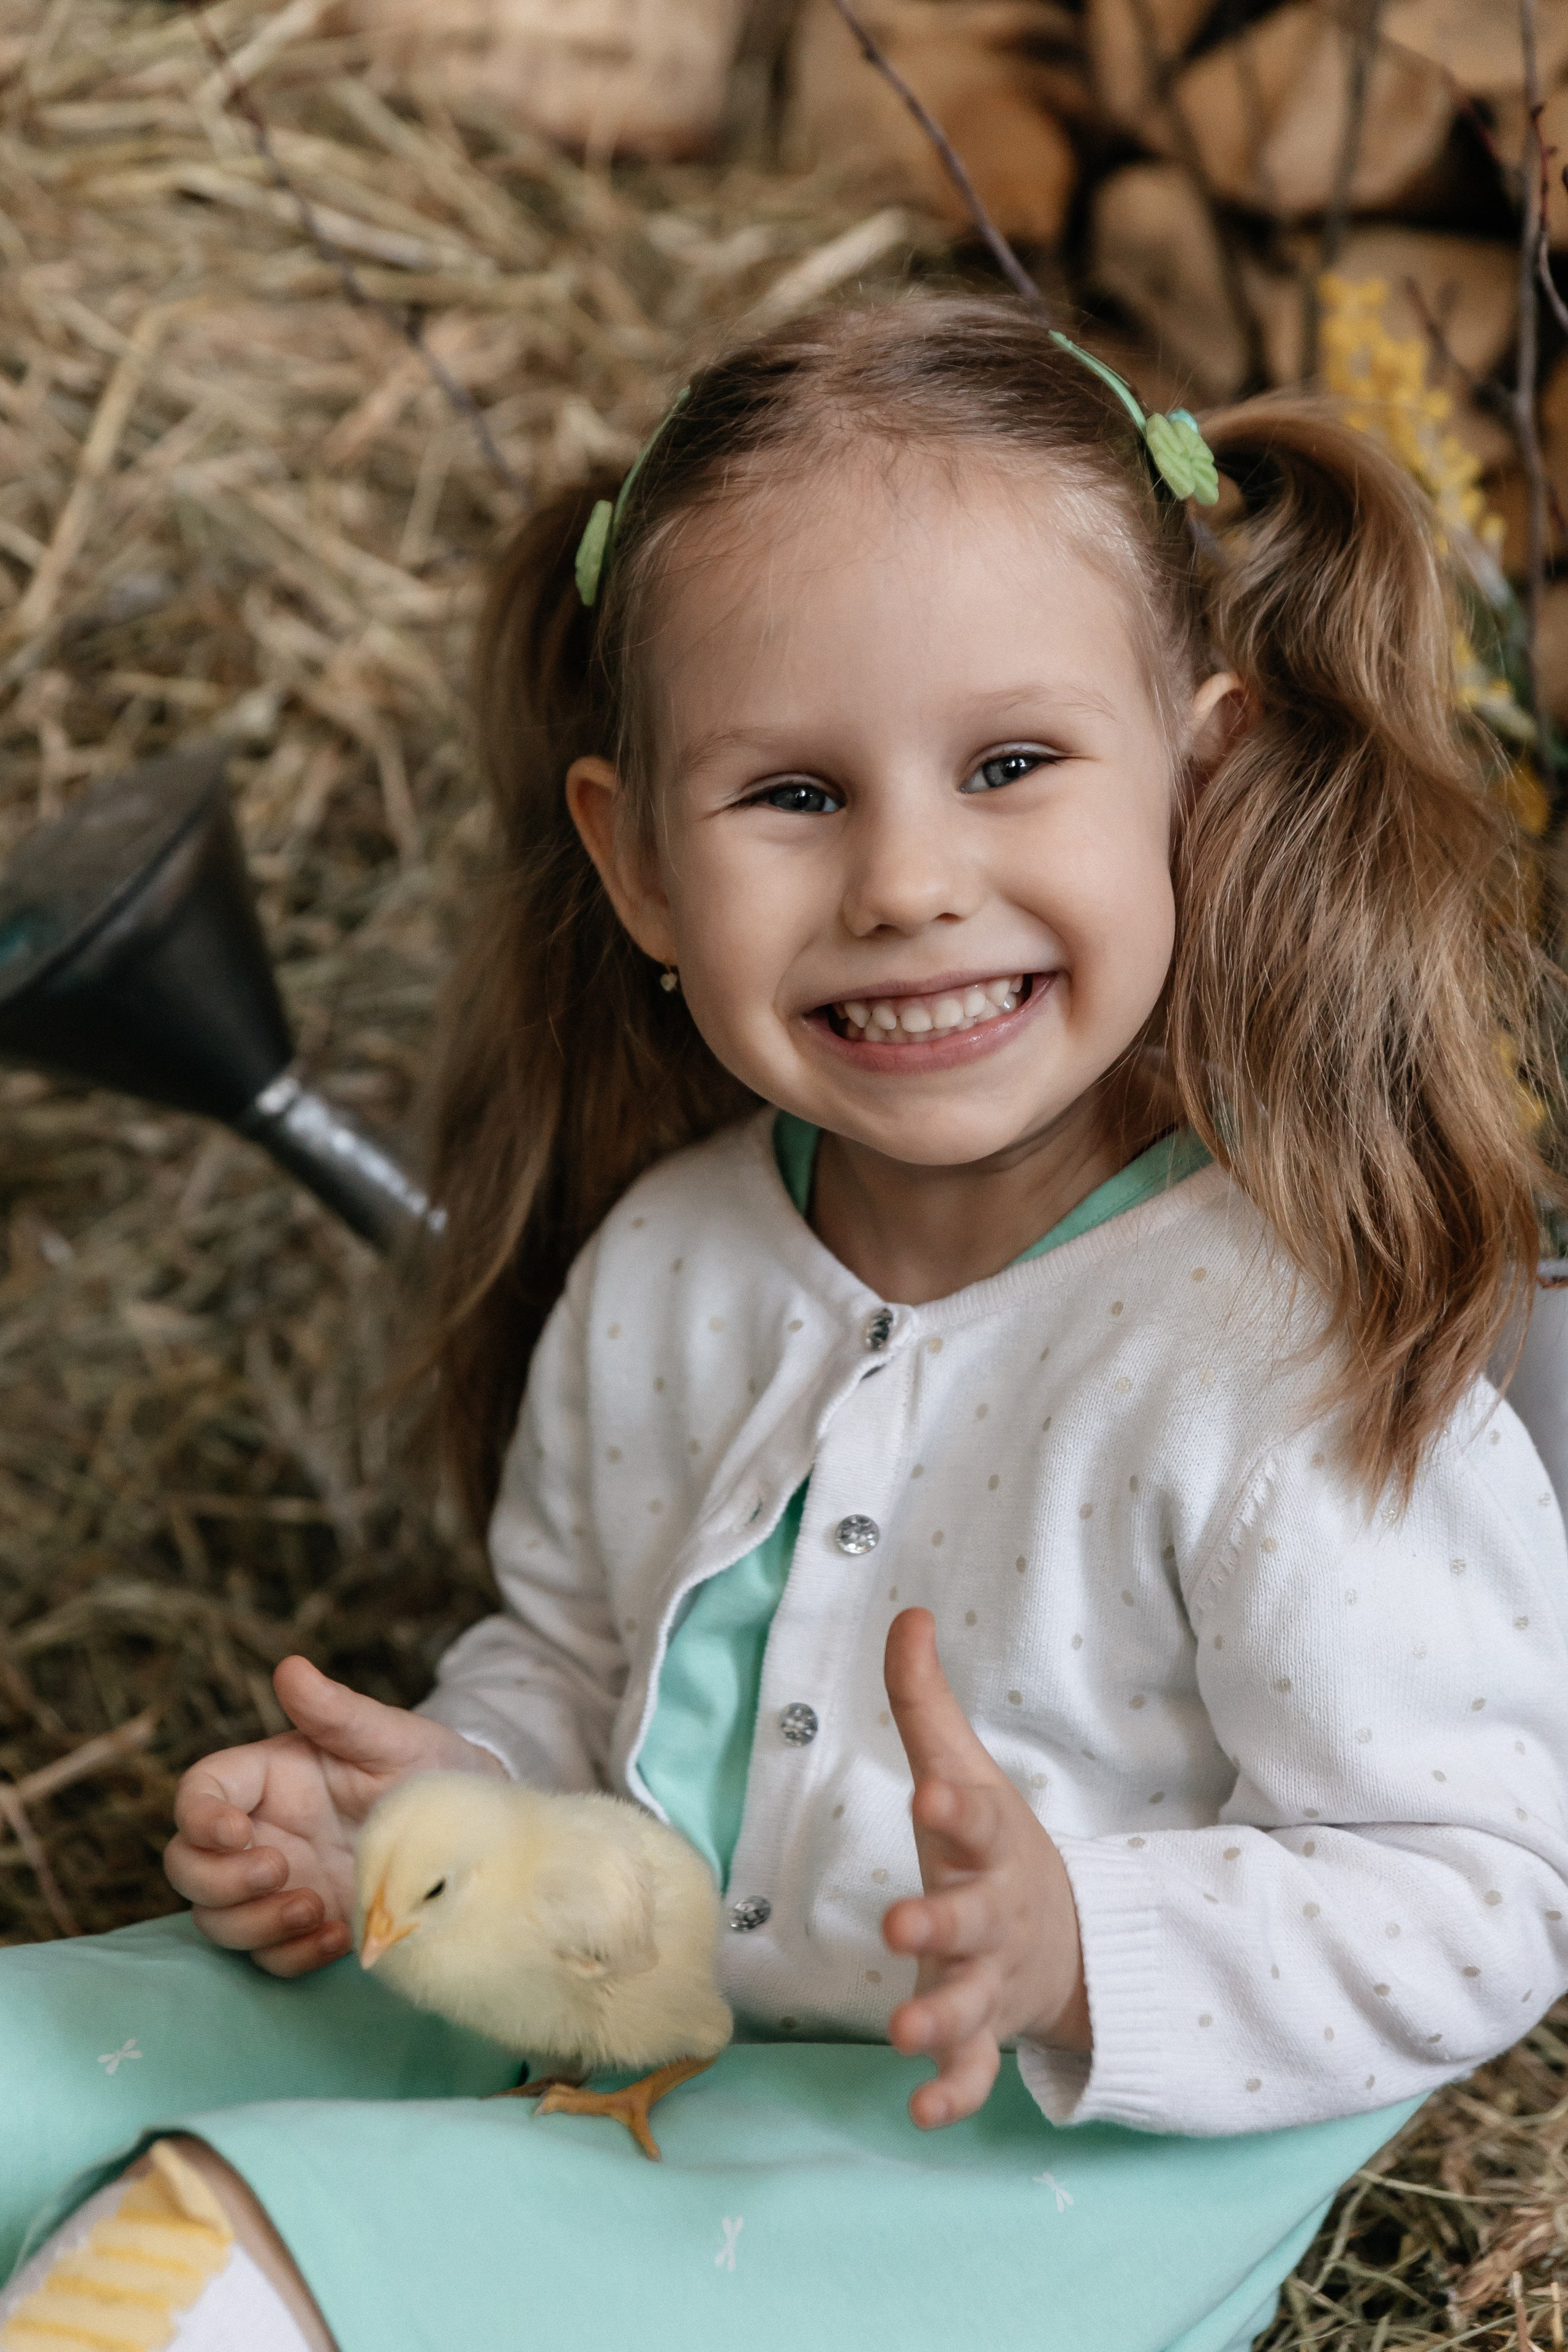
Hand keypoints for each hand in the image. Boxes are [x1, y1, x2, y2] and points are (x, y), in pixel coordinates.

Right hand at [164, 1655, 505, 1976]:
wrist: (467, 1825)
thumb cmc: (424, 1764)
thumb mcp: (388, 1736)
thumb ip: (336, 1711)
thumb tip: (291, 1667)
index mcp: (266, 1779)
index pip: (198, 1793)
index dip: (199, 1817)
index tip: (239, 1832)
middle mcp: (260, 1833)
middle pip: (186, 1866)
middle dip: (217, 1879)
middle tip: (280, 1870)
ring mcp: (280, 1885)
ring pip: (216, 1919)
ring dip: (252, 1924)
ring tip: (315, 1908)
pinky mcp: (306, 1926)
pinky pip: (269, 1958)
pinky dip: (291, 1956)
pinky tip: (340, 1936)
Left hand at [881, 1608, 1089, 2128]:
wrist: (1065, 1940)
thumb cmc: (990, 1850)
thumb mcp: (963, 1775)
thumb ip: (924, 1702)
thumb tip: (907, 1616)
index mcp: (988, 1846)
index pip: (976, 1819)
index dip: (956, 1805)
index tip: (930, 1792)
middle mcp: (994, 1915)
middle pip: (971, 1919)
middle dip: (941, 1922)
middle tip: (902, 1923)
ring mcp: (992, 1979)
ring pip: (970, 2003)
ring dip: (938, 2017)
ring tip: (900, 2030)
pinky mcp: (984, 2034)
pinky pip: (971, 2072)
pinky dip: (951, 2093)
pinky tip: (919, 2111)